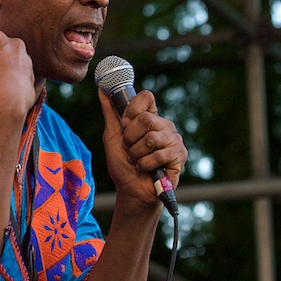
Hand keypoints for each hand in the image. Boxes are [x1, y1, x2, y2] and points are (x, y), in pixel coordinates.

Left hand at [98, 88, 186, 208]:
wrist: (131, 191)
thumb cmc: (122, 165)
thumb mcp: (112, 137)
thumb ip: (110, 113)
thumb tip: (101, 90)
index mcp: (149, 117)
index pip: (146, 97)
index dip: (132, 110)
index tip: (125, 124)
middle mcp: (163, 125)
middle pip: (145, 118)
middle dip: (130, 138)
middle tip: (130, 149)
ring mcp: (173, 139)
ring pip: (150, 138)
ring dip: (136, 154)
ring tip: (138, 161)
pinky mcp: (179, 155)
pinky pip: (158, 155)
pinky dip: (145, 165)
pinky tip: (148, 169)